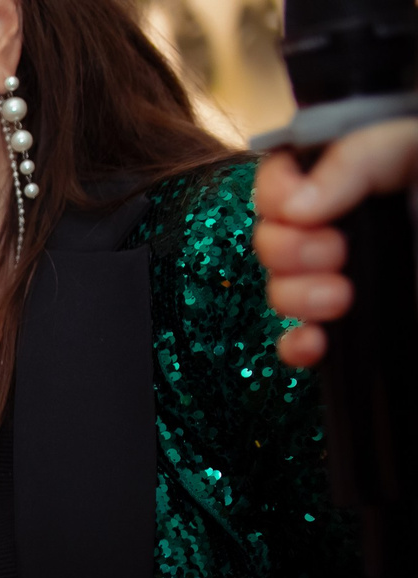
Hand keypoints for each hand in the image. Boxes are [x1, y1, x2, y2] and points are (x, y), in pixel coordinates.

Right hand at [256, 119, 417, 366]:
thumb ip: (367, 155)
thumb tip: (302, 202)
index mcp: (378, 170)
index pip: (293, 167)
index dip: (278, 189)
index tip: (302, 209)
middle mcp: (363, 220)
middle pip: (276, 229)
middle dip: (288, 247)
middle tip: (333, 254)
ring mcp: (361, 274)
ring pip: (281, 285)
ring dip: (295, 296)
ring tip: (341, 298)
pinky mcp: (364, 325)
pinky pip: (301, 337)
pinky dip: (299, 344)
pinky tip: (319, 342)